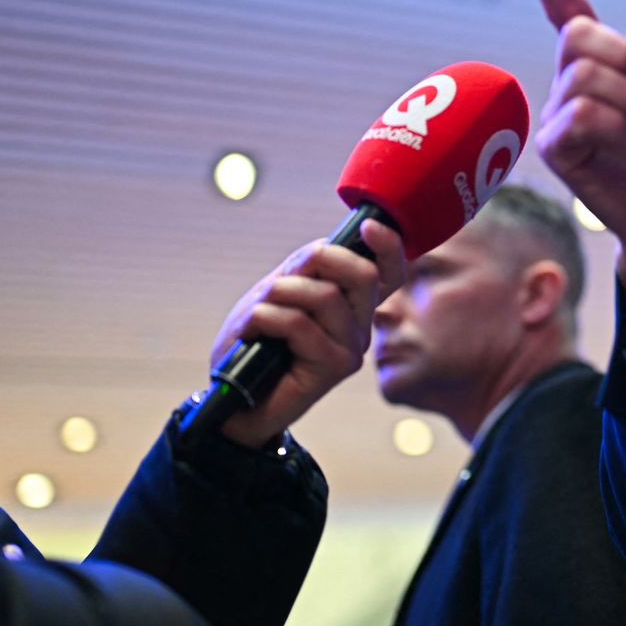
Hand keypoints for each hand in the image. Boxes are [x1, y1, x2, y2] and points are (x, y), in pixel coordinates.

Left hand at [206, 218, 404, 447]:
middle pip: (364, 274)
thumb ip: (303, 270)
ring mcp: (352, 347)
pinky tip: (252, 332)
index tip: (367, 225)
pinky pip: (300, 323)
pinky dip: (265, 318)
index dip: (388, 245)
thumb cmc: (255, 344)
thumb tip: (325, 245)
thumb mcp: (276, 293)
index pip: (390, 272)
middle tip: (282, 278)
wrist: (235, 400)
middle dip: (320, 260)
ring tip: (256, 312)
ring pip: (327, 296)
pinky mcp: (335, 367)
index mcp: (353, 305)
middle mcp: (361, 326)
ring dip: (279, 293)